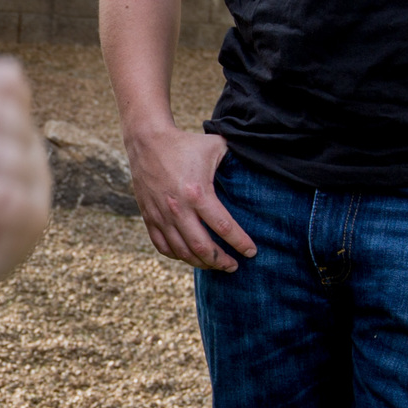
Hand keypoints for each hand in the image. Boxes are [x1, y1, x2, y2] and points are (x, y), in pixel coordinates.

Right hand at [124, 126, 253, 271]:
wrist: (147, 141)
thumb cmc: (185, 143)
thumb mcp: (216, 147)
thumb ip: (236, 159)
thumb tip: (261, 165)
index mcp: (198, 193)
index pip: (224, 227)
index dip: (240, 243)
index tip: (252, 252)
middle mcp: (178, 209)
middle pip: (203, 247)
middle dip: (222, 261)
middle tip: (234, 266)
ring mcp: (162, 215)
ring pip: (183, 252)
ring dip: (202, 263)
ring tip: (215, 265)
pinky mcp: (149, 216)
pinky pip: (163, 246)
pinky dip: (178, 256)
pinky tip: (190, 256)